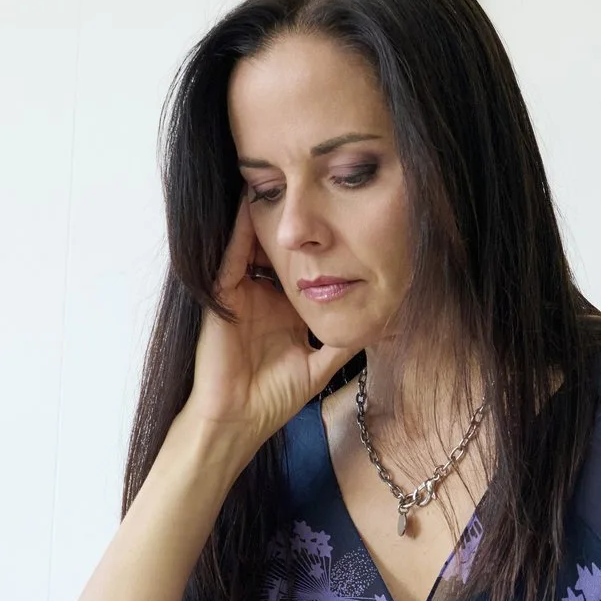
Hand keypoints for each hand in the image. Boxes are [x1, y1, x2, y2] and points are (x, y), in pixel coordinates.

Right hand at [180, 201, 354, 457]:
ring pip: (254, 244)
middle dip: (296, 220)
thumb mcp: (319, 365)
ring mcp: (239, 292)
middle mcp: (261, 295)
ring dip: (269, 215)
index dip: (321, 243)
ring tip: (283, 178)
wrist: (237, 421)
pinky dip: (239, 228)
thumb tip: (380, 328)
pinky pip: (230, 254)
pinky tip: (251, 201)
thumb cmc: (271, 400)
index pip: (303, 266)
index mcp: (282, 309)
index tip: (342, 215)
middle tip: (313, 181)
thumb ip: (342, 343)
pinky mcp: (220, 294)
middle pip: (279, 249)